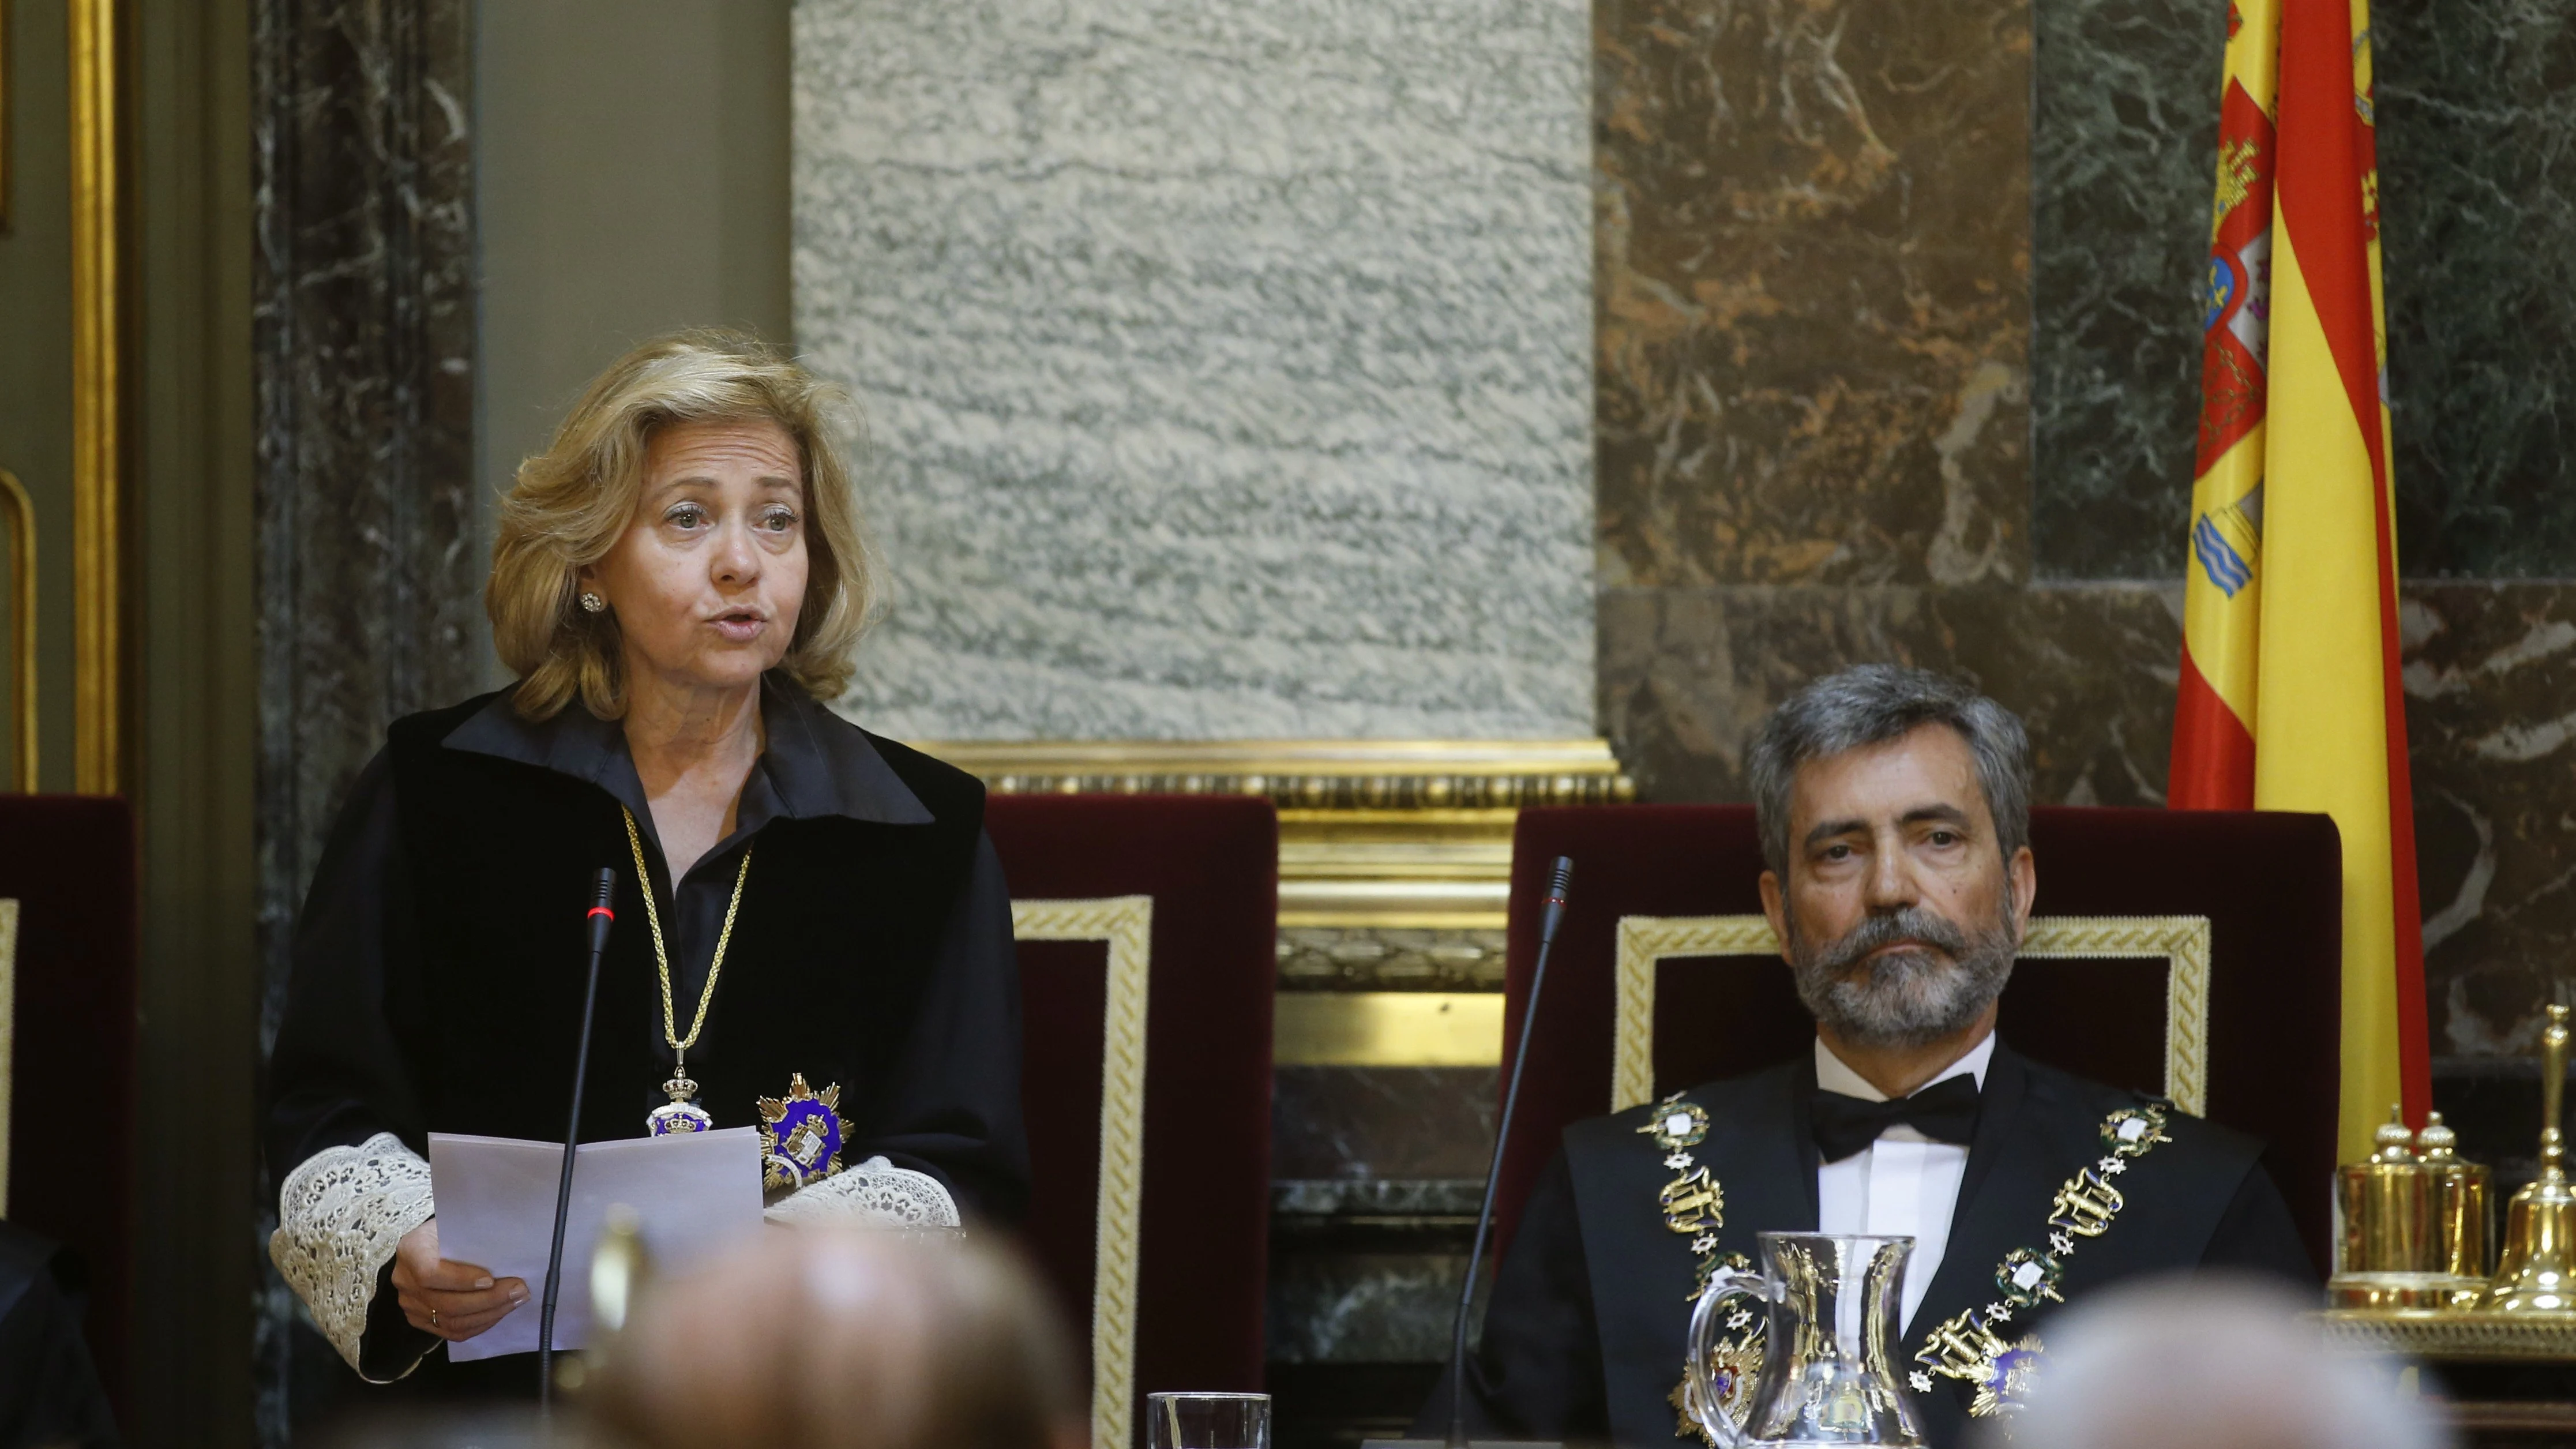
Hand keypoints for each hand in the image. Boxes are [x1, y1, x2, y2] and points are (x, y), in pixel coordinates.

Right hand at [392, 1218, 527, 1340]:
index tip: (491, 1279)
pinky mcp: (419, 1320)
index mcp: (411, 1249)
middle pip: (446, 1302)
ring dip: (489, 1313)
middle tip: (519, 1290)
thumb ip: (474, 1238)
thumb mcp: (459, 1224)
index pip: (430, 1272)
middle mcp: (404, 1279)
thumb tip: (508, 1254)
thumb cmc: (452, 1230)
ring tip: (515, 1301)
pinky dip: (479, 1324)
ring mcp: (410, 1303)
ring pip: (451, 1321)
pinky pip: (451, 1332)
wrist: (434, 1242)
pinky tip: (500, 1312)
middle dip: (488, 1299)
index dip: (461, 1280)